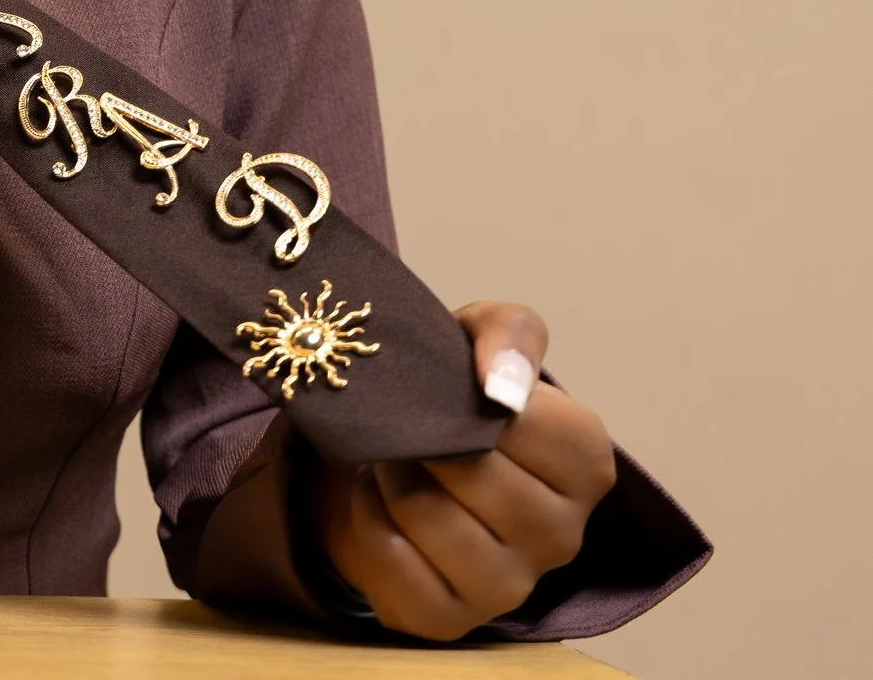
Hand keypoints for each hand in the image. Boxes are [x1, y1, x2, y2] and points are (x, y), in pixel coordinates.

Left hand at [319, 302, 616, 639]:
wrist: (398, 458)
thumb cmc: (455, 399)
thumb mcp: (484, 337)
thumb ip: (509, 335)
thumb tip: (501, 384)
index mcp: (587, 466)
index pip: (530, 425)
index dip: (472, 403)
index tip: (452, 395)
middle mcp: (563, 535)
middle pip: (475, 473)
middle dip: (422, 439)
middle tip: (409, 429)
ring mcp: (511, 586)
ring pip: (427, 515)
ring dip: (389, 474)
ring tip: (393, 461)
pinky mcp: (450, 618)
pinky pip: (389, 559)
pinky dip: (366, 517)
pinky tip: (377, 502)